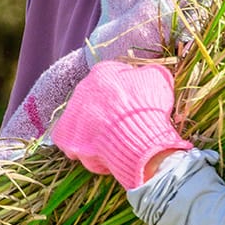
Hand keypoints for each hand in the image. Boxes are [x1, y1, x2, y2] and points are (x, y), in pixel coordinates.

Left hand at [50, 61, 193, 189]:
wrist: (135, 138)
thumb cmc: (148, 108)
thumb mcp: (159, 80)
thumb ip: (149, 73)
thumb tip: (147, 75)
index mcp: (103, 71)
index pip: (112, 78)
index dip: (125, 93)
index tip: (134, 104)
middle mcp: (82, 88)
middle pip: (96, 101)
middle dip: (109, 113)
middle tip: (124, 126)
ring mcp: (71, 112)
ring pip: (84, 123)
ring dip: (96, 132)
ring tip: (116, 143)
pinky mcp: (64, 136)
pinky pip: (73, 142)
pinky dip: (86, 149)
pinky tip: (102, 153)